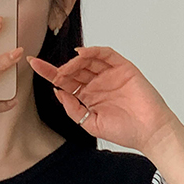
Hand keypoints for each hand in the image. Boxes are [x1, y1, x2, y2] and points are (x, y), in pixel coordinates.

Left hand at [49, 41, 166, 158]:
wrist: (149, 132)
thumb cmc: (125, 131)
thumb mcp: (90, 123)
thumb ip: (72, 108)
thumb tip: (57, 92)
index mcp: (89, 97)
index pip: (66, 81)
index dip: (49, 73)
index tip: (33, 65)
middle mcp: (98, 83)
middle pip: (74, 69)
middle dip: (59, 67)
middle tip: (46, 68)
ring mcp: (110, 74)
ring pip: (88, 59)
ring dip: (74, 61)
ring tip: (65, 68)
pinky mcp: (123, 67)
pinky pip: (106, 54)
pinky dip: (93, 51)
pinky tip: (82, 54)